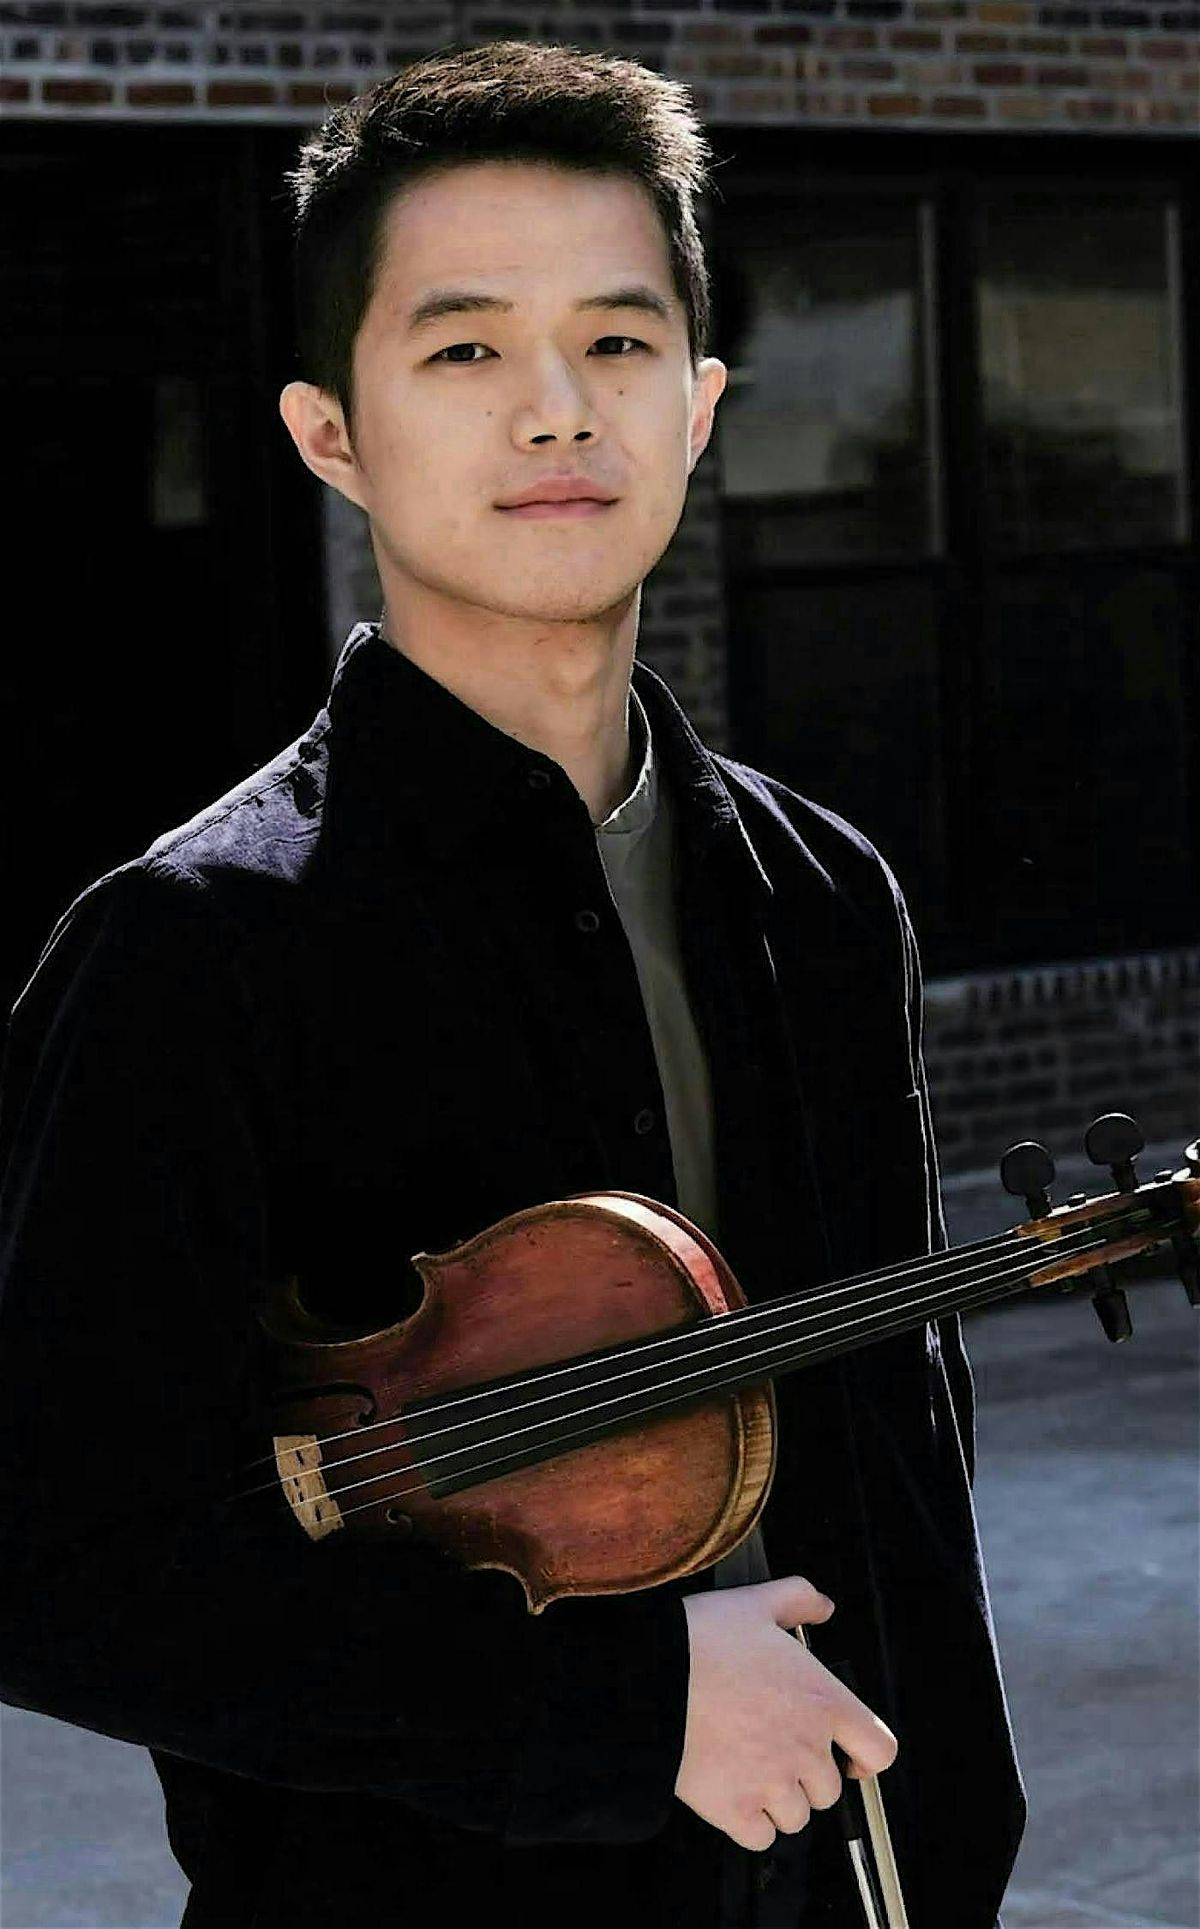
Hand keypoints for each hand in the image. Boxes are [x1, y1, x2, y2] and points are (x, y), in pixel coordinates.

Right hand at [674, 1574, 897, 1851]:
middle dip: (807, 1776)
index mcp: (824, 1702)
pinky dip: (751, 1824)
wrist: (651, 1677)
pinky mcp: (736, 1811)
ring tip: (751, 1771)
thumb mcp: (757, 1602)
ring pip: (796, 1817)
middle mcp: (807, 1749)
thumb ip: (799, 1598)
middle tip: (776, 1751)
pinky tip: (734, 1794)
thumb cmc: (703, 1638)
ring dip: (779, 1802)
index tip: (849, 1758)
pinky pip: (761, 1838)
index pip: (879, 1751)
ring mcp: (772, 1784)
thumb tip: (824, 1607)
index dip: (866, 1758)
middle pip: (830, 1790)